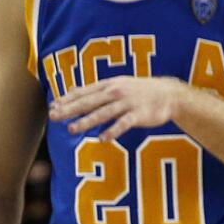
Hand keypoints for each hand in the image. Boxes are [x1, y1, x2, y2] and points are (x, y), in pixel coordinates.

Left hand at [50, 76, 184, 141]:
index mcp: (110, 85)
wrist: (170, 94)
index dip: (67, 99)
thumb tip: (73, 91)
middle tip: (53, 117)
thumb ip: (97, 90)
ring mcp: (128, 103)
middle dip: (70, 109)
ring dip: (87, 121)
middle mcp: (116, 92)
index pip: (84, 91)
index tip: (53, 107)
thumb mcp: (119, 84)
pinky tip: (102, 139)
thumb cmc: (141, 91)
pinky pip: (124, 124)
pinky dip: (113, 131)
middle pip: (89, 102)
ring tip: (72, 129)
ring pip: (104, 113)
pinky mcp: (139, 114)